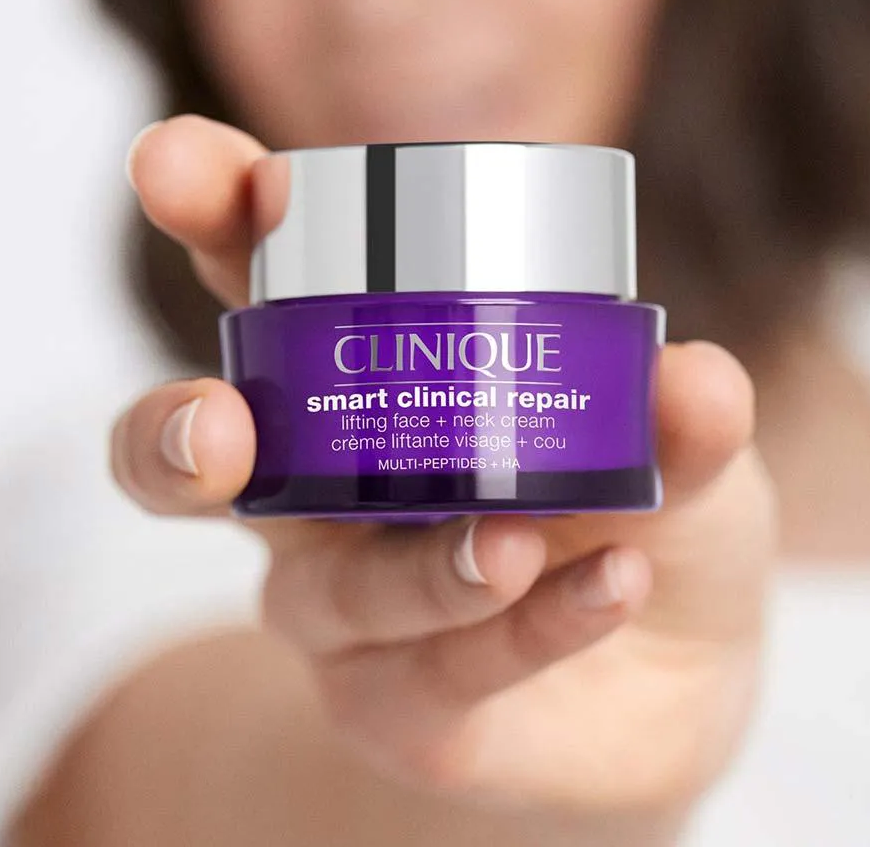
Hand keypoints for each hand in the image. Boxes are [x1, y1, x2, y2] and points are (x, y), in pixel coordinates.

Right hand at [112, 115, 776, 815]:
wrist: (668, 683)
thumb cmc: (642, 520)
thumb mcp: (680, 452)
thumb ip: (684, 416)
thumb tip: (693, 375)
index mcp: (370, 383)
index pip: (269, 289)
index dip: (213, 218)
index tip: (177, 163)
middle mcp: (332, 493)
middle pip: (204, 459)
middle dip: (175, 434)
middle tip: (217, 426)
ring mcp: (352, 607)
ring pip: (327, 591)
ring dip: (415, 565)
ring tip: (508, 542)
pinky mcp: (400, 705)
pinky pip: (442, 668)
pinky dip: (524, 627)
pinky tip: (608, 588)